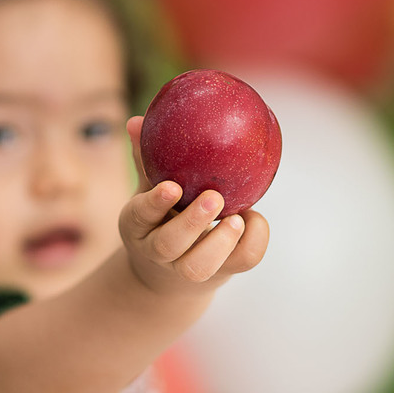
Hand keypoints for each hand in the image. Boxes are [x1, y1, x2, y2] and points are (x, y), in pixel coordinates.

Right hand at [119, 116, 268, 294]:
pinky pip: (241, 262)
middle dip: (192, 222)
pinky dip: (254, 240)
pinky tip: (255, 217)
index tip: (172, 186)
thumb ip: (146, 157)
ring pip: (199, 267)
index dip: (154, 204)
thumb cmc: (162, 215)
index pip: (139, 216)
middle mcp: (159, 251)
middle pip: (168, 245)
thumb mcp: (149, 188)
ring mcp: (188, 268)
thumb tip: (138, 119)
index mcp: (138, 226)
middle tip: (214, 197)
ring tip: (238, 218)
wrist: (169, 271)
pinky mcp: (221, 273)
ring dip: (221, 242)